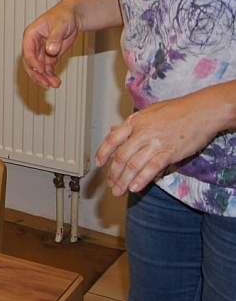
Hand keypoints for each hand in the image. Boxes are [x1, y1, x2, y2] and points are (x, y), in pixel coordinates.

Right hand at [21, 4, 79, 88]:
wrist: (73, 17)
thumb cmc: (63, 16)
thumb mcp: (59, 25)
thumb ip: (54, 38)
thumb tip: (50, 50)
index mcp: (31, 35)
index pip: (27, 51)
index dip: (32, 62)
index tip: (41, 70)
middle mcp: (33, 45)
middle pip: (30, 63)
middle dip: (37, 74)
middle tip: (46, 83)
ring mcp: (41, 52)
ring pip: (39, 68)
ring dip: (45, 77)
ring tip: (55, 84)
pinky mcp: (49, 56)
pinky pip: (47, 69)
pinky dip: (50, 76)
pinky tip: (56, 81)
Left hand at [94, 97, 217, 195]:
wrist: (202, 111)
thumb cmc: (178, 110)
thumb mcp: (149, 112)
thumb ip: (131, 124)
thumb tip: (113, 130)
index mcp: (135, 121)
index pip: (112, 139)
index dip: (103, 153)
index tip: (99, 163)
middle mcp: (142, 132)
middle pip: (122, 156)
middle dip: (114, 173)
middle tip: (110, 183)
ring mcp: (155, 143)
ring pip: (134, 165)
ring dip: (124, 180)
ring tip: (119, 191)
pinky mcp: (170, 152)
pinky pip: (152, 169)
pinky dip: (142, 180)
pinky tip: (135, 188)